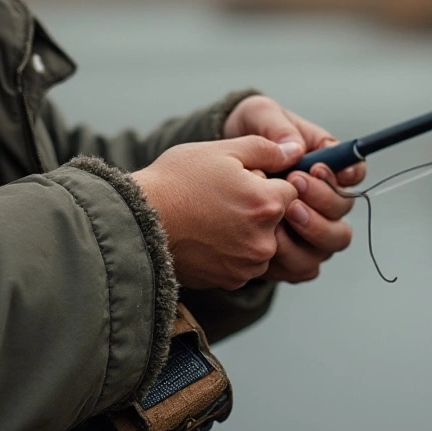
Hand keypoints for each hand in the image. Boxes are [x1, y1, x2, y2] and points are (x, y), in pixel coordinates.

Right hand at [131, 136, 300, 290]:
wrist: (136, 224)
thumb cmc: (174, 182)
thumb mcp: (220, 151)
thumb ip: (266, 149)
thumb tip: (296, 151)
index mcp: (266, 204)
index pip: (290, 189)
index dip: (265, 180)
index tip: (239, 179)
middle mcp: (263, 241)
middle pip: (277, 218)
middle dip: (258, 207)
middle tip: (221, 198)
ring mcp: (247, 266)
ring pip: (262, 241)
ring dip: (247, 231)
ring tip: (211, 217)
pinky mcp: (231, 281)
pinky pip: (244, 262)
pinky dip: (231, 251)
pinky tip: (206, 236)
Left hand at [223, 95, 367, 283]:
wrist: (217, 170)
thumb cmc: (248, 135)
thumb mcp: (259, 116)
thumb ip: (277, 127)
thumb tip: (296, 149)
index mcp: (328, 166)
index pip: (354, 173)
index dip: (345, 173)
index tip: (317, 166)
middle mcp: (326, 203)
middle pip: (344, 213)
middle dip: (323, 201)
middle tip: (294, 184)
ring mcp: (311, 234)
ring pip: (328, 246)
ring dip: (310, 230)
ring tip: (284, 212)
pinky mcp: (291, 258)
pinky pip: (302, 268)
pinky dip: (288, 257)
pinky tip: (267, 239)